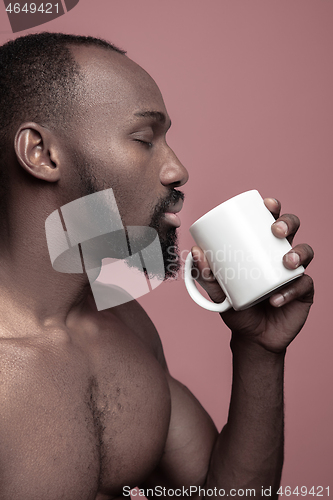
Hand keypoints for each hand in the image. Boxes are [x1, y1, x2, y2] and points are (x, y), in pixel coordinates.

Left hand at [191, 198, 313, 352]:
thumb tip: (196, 251)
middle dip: (288, 223)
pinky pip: (303, 285)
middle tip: (276, 231)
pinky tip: (277, 297)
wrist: (252, 337)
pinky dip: (291, 290)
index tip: (266, 204)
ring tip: (286, 262)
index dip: (273, 209)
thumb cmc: (237, 307)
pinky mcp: (304, 293)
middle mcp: (281, 256)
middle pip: (292, 230)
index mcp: (262, 248)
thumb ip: (207, 275)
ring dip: (298, 253)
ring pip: (305, 252)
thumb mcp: (219, 292)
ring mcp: (294, 273)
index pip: (270, 222)